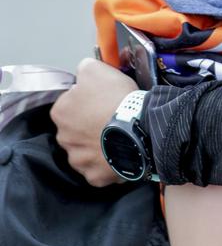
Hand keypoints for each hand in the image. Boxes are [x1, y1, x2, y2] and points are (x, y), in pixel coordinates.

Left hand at [50, 57, 137, 186]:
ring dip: (96, 144)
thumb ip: (84, 67)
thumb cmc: (113, 96)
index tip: (101, 98)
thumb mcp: (96, 68)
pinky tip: (120, 151)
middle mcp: (63, 139)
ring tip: (117, 134)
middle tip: (109, 116)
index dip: (86, 99)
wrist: (137, 127)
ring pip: (86, 150)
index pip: (69, 103)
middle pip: (75, 128)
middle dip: (88, 124)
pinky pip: (99, 168)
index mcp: (60, 113)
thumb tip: (82, 71)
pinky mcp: (94, 177)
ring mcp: (78, 161)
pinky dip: (107, 162)